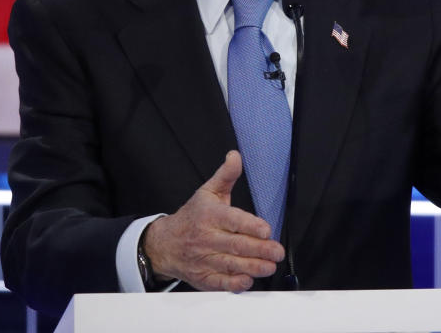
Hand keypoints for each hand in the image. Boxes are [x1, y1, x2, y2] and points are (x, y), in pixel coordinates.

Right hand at [143, 150, 284, 291]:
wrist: (164, 243)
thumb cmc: (192, 217)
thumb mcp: (207, 192)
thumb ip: (226, 175)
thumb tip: (235, 156)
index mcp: (210, 216)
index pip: (232, 221)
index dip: (250, 226)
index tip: (266, 230)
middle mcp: (206, 238)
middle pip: (235, 245)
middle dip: (259, 250)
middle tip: (276, 252)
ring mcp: (203, 259)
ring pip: (230, 265)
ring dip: (253, 267)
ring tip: (269, 266)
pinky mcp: (202, 277)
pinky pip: (219, 282)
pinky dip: (234, 284)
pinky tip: (248, 280)